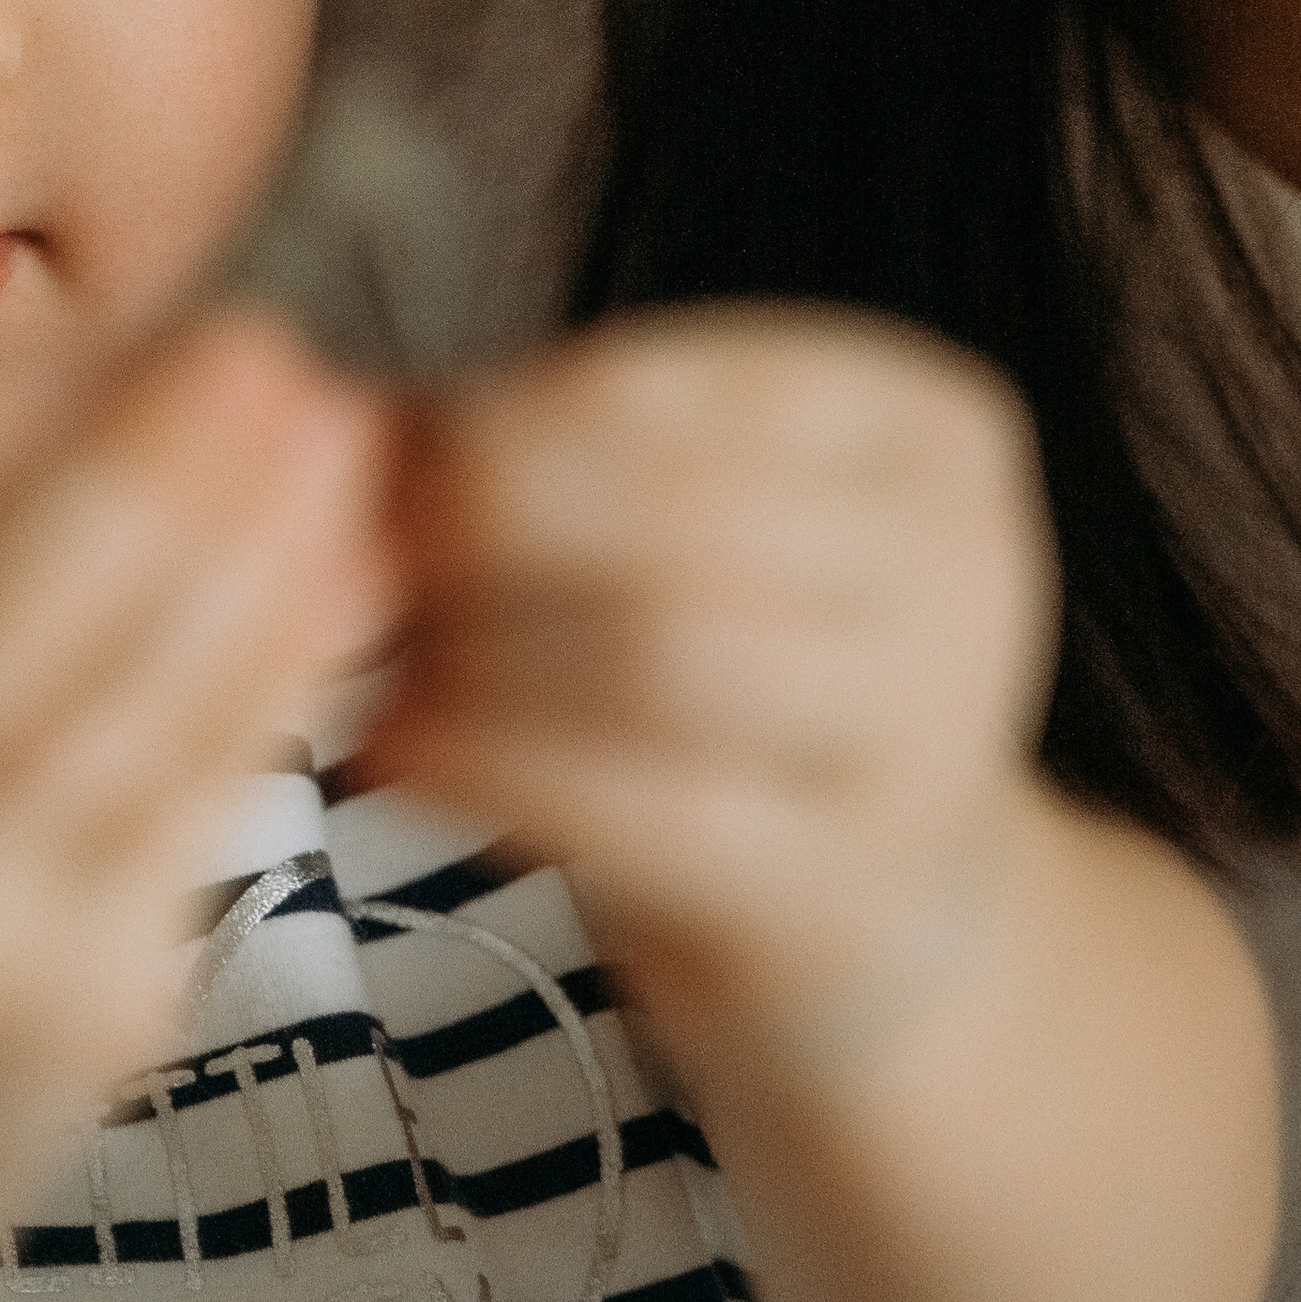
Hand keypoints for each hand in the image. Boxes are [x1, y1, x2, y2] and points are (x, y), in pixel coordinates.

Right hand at [0, 311, 392, 1254]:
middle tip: (278, 349)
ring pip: (120, 701)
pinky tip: (344, 589)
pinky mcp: (46, 1014)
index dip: (30, 398)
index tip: (166, 322)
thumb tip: (151, 366)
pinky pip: (194, 806)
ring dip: (253, 552)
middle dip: (155, 459)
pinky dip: (281, 677)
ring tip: (348, 445)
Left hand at [363, 307, 1060, 1079]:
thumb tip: (326, 413)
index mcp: (935, 428)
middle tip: (348, 552)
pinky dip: (494, 769)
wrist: (875, 921)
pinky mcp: (854, 895)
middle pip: (680, 517)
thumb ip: (527, 454)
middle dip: (486, 526)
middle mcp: (974, 570)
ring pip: (667, 656)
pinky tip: (391, 751)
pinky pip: (650, 814)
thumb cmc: (731, 678)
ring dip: (479, 649)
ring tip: (366, 655)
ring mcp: (934, 742)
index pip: (687, 380)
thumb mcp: (669, 529)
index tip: (385, 451)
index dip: (507, 413)